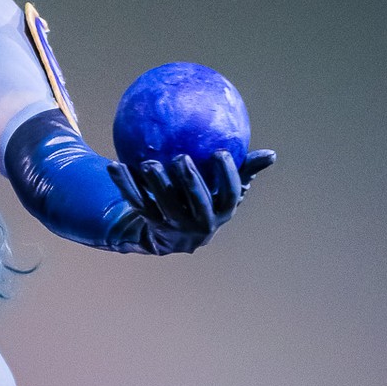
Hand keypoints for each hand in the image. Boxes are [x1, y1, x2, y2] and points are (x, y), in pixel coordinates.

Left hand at [106, 147, 274, 254]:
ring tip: (148, 163)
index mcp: (222, 212)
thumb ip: (244, 169)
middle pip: (196, 203)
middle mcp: (200, 223)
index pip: (229, 195)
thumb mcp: (225, 188)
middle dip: (189, 182)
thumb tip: (271, 155)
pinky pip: (137, 202)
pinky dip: (125, 185)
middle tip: (181, 157)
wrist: (171, 233)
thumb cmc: (205, 199)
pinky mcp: (150, 225)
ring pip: (164, 206)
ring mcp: (174, 227)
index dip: (227, 176)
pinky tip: (115, 165)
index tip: (220, 152)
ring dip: (155, 184)